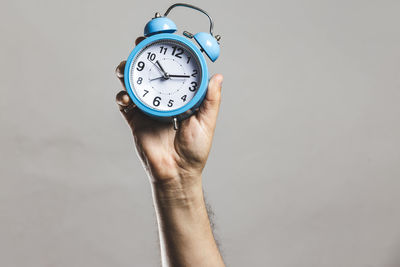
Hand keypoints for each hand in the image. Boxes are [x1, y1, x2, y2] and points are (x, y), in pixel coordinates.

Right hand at [115, 37, 222, 186]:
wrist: (178, 172)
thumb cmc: (195, 150)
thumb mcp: (207, 122)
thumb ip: (211, 100)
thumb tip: (218, 76)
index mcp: (180, 97)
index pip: (173, 70)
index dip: (167, 55)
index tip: (164, 40)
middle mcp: (163, 99)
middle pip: (150, 72)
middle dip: (143, 56)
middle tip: (140, 44)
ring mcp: (147, 108)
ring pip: (133, 83)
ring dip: (128, 71)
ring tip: (127, 67)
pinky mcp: (135, 120)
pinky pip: (124, 104)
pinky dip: (122, 96)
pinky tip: (126, 96)